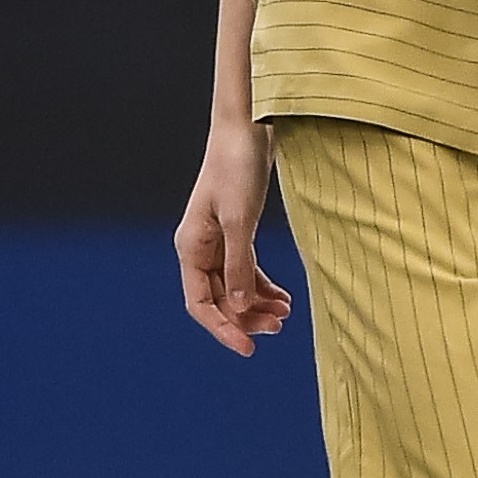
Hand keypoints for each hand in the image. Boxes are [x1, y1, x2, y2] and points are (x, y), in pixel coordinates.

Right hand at [176, 121, 294, 354]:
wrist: (246, 128)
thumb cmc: (238, 167)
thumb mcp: (241, 220)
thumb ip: (239, 265)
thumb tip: (240, 305)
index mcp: (191, 247)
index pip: (200, 303)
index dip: (222, 328)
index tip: (248, 348)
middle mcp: (199, 248)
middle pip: (218, 299)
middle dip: (246, 318)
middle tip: (278, 328)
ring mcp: (217, 241)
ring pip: (233, 287)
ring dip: (257, 304)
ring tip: (286, 315)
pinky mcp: (235, 231)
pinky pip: (245, 270)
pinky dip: (262, 286)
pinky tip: (284, 298)